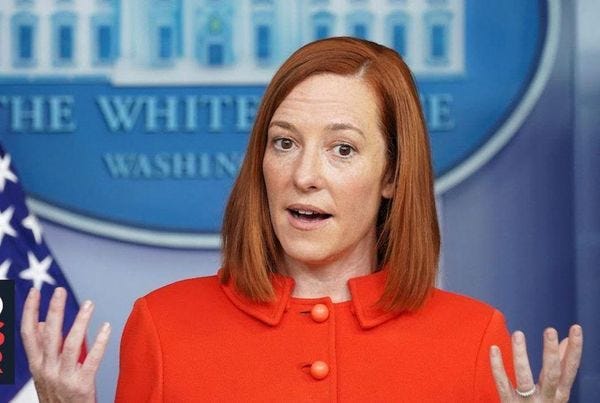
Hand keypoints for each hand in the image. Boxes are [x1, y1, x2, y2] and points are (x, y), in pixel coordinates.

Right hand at [21, 287, 110, 402]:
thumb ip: (42, 349)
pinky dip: (99, 342)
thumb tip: (40, 322)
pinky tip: (106, 327)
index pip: (27, 333)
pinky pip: (92, 360)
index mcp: (36, 365)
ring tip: (89, 304)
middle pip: (49, 335)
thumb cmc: (56, 395)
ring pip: (70, 345)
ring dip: (80, 322)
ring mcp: (63, 378)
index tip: (34, 292)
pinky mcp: (81, 386)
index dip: (29, 311)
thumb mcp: (43, 372)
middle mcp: (46, 370)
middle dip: (53, 310)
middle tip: (59, 291)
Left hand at [490, 325, 582, 401]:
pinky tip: (493, 348)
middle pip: (551, 375)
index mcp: (559, 394)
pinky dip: (497, 367)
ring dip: (521, 356)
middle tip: (549, 329)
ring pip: (525, 379)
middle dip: (551, 353)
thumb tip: (565, 341)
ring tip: (519, 334)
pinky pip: (502, 385)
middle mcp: (546, 399)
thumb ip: (559, 367)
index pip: (569, 370)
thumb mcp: (554, 390)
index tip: (576, 328)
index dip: (574, 350)